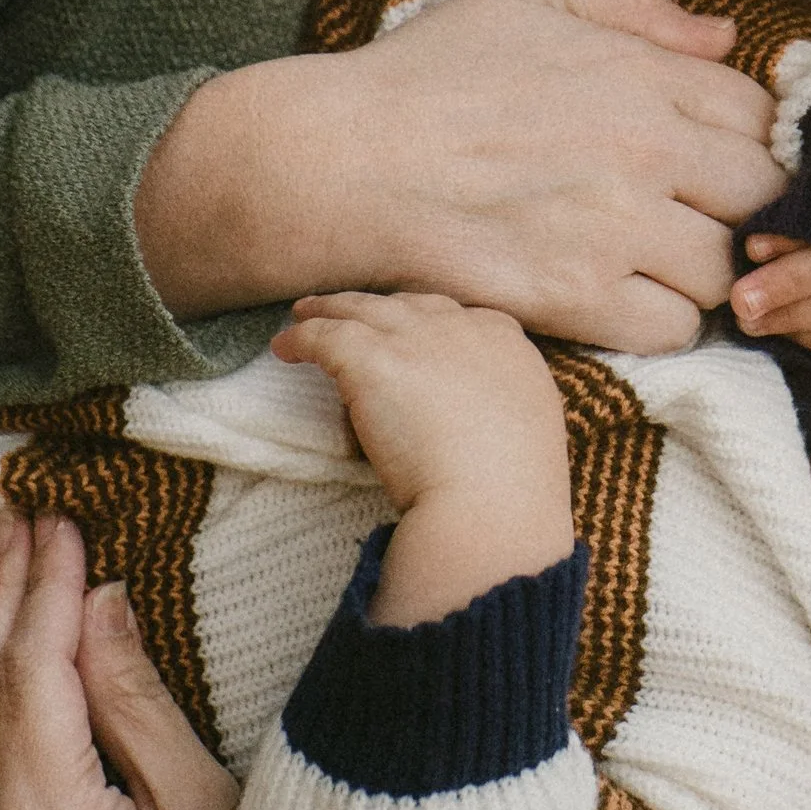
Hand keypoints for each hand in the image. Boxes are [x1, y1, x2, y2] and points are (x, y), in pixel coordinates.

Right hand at [136, 0, 785, 351]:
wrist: (338, 162)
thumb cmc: (424, 76)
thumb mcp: (527, 3)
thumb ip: (636, 11)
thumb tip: (725, 36)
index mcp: (639, 74)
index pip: (762, 116)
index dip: (747, 140)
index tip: (715, 157)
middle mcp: (645, 151)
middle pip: (764, 197)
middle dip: (740, 208)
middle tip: (698, 216)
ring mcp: (617, 230)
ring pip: (727, 271)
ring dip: (702, 271)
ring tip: (654, 261)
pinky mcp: (579, 301)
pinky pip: (676, 329)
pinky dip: (660, 322)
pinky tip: (620, 298)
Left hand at [274, 289, 575, 625]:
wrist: (490, 505)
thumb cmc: (511, 490)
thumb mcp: (526, 430)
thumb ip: (499, 408)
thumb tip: (479, 418)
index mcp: (504, 344)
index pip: (458, 316)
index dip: (426, 321)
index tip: (408, 334)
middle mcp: (461, 328)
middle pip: (408, 304)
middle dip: (378, 308)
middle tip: (352, 315)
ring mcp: (415, 338)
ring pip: (361, 308)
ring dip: (331, 309)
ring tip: (305, 315)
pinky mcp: (372, 359)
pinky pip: (323, 336)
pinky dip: (300, 339)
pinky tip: (284, 348)